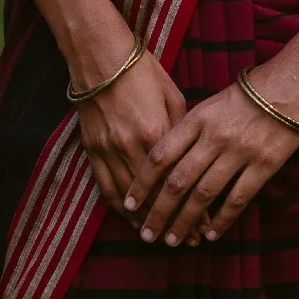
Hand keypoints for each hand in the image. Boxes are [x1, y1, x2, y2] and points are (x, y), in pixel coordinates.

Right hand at [76, 46, 186, 228]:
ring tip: (161, 237)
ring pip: (128, 199)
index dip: (192, 207)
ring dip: (145, 221)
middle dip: (173, 221)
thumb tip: (193, 155)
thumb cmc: (142, 71)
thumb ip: (181, 130)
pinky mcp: (92, 150)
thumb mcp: (172, 96)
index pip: (178, 182)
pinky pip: (105, 187)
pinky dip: (119, 208)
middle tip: (188, 240)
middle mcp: (130, 147)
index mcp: (156, 132)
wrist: (101, 57)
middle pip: (155, 197)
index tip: (205, 226)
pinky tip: (130, 220)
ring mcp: (108, 150)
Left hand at [124, 74, 298, 247]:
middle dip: (158, 212)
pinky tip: (210, 235)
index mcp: (198, 119)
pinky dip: (221, 220)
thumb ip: (188, 128)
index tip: (129, 204)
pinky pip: (237, 199)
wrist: (293, 85)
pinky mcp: (264, 166)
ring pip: (204, 196)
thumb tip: (163, 159)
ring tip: (173, 241)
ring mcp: (239, 153)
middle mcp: (214, 137)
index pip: (160, 155)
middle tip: (146, 234)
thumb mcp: (211, 103)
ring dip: (185, 222)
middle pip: (178, 181)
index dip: (142, 183)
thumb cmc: (248, 93)